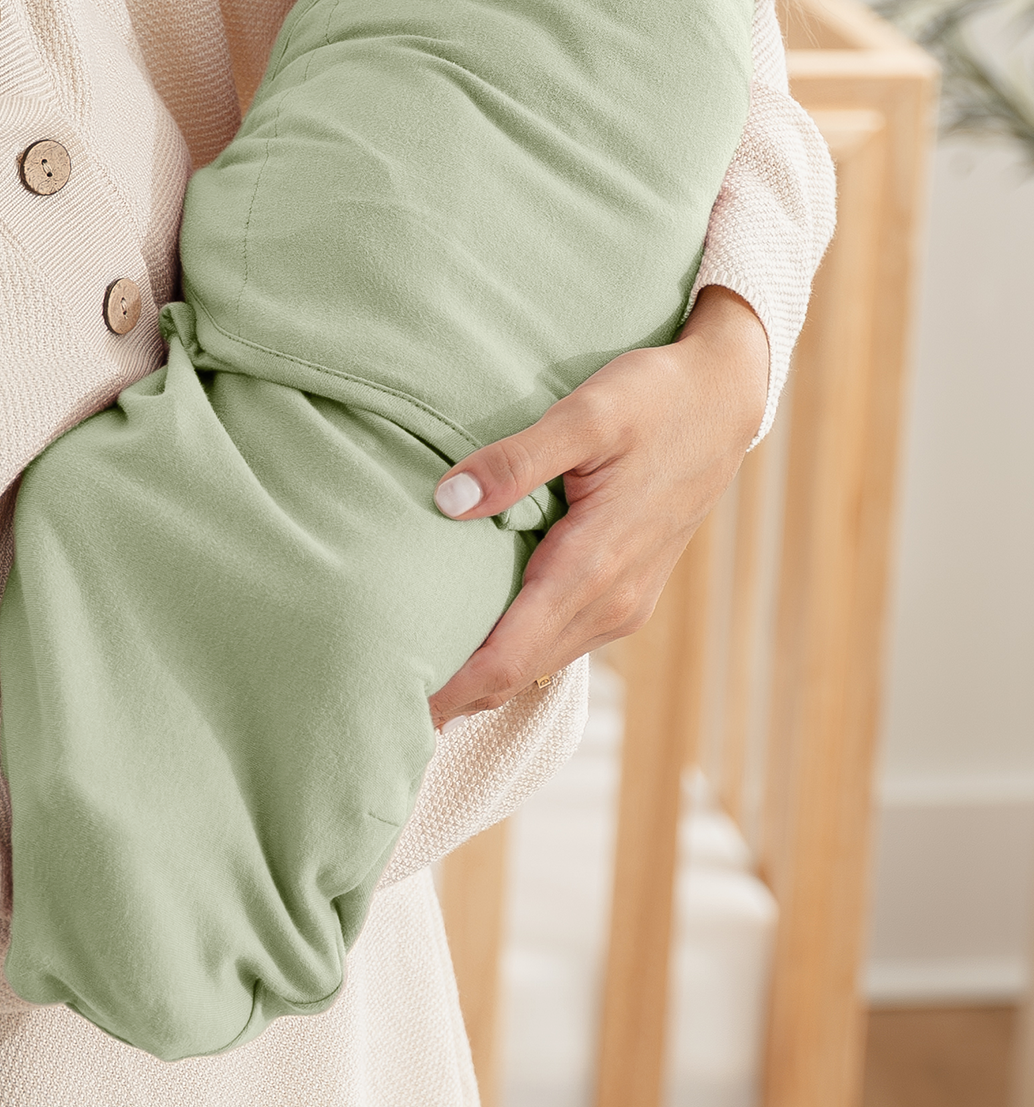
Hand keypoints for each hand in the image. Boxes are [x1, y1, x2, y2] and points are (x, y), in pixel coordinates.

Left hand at [426, 285, 768, 726]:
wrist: (724, 399)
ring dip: (483, 678)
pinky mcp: (627, 592)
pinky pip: (559, 639)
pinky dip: (515, 653)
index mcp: (596, 567)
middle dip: (456, 696)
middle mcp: (613, 601)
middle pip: (518, 672)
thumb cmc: (653, 398)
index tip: (394, 707)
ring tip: (414, 678)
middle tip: (381, 705)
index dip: (452, 689)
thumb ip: (516, 460)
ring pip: (540, 661)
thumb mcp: (584, 415)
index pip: (508, 655)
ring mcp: (625, 602)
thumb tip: (448, 502)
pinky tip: (474, 641)